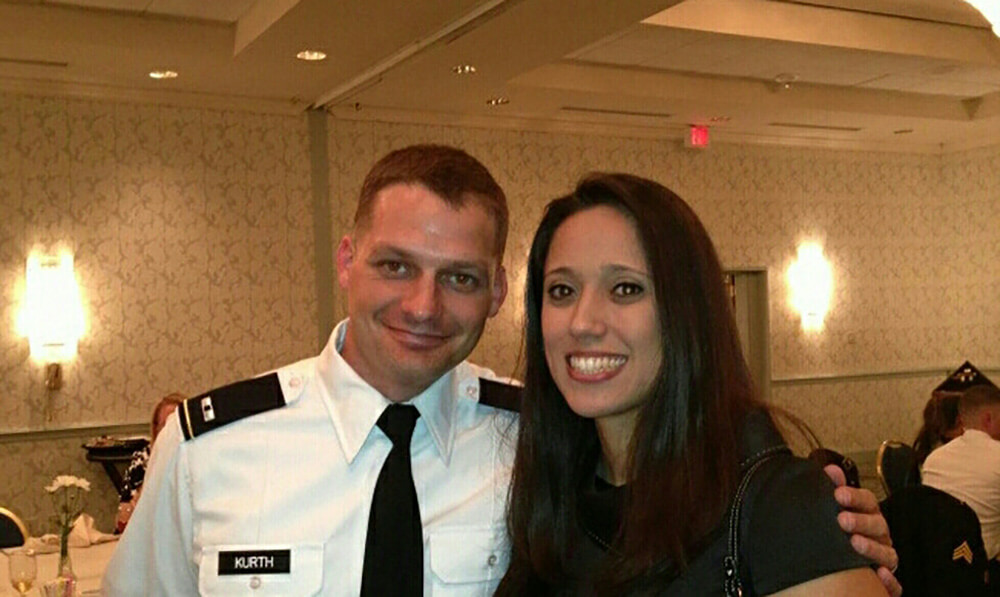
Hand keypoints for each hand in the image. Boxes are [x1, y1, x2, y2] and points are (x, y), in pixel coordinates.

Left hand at [824, 464, 901, 596]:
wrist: (843, 558)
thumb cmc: (844, 527)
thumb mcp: (839, 507)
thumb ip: (836, 488)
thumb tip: (830, 470)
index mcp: (869, 514)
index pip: (868, 501)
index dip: (855, 497)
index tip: (839, 494)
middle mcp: (880, 534)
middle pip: (878, 525)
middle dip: (861, 522)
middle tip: (842, 520)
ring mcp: (885, 555)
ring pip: (886, 553)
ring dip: (872, 548)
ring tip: (854, 543)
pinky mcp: (887, 579)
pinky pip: (893, 584)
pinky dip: (889, 582)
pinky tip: (878, 574)